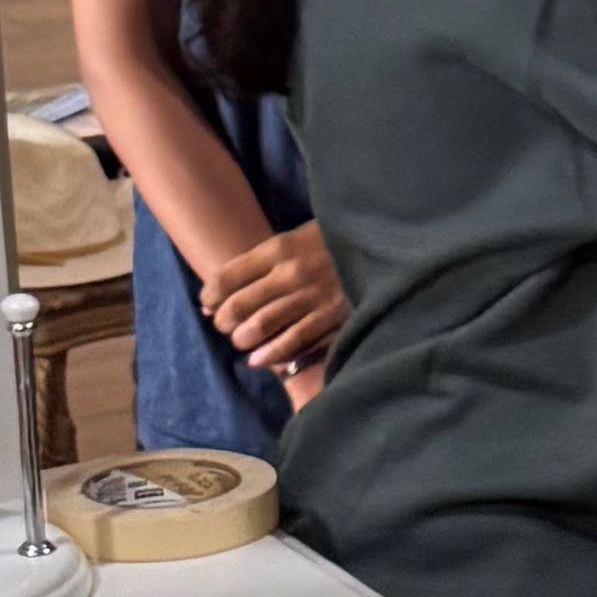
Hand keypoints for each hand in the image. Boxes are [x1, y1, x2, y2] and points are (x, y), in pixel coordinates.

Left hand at [200, 221, 344, 370]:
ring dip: (243, 338)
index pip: (227, 276)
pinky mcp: (332, 320)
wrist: (388, 248)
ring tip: (241, 340)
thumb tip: (224, 290)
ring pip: (260, 327)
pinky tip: (258, 360)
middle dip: (223, 320)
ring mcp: (312, 299)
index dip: (210, 294)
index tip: (208, 302)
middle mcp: (292, 274)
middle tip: (223, 325)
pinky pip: (292, 343)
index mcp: (281, 248)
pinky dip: (270, 355)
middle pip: (238, 305)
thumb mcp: (301, 236)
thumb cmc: (338, 243)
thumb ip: (269, 259)